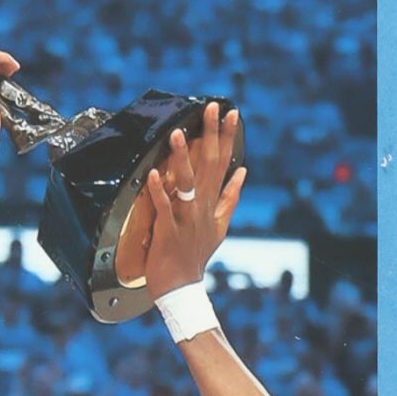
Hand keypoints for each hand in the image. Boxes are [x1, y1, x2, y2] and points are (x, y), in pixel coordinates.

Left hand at [144, 102, 246, 300]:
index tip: (232, 112)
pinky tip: (154, 174)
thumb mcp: (220, 226)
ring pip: (186, 183)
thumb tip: (242, 172)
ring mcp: (186, 219)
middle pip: (208, 165)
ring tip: (177, 133)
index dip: (227, 137)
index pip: (223, 163)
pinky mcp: (168, 231)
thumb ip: (230, 197)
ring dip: (181, 157)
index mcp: (212, 203)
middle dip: (211, 136)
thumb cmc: (196, 256)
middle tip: (212, 108)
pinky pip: (163, 207)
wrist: (182, 287)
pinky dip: (159, 191)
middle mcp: (201, 207)